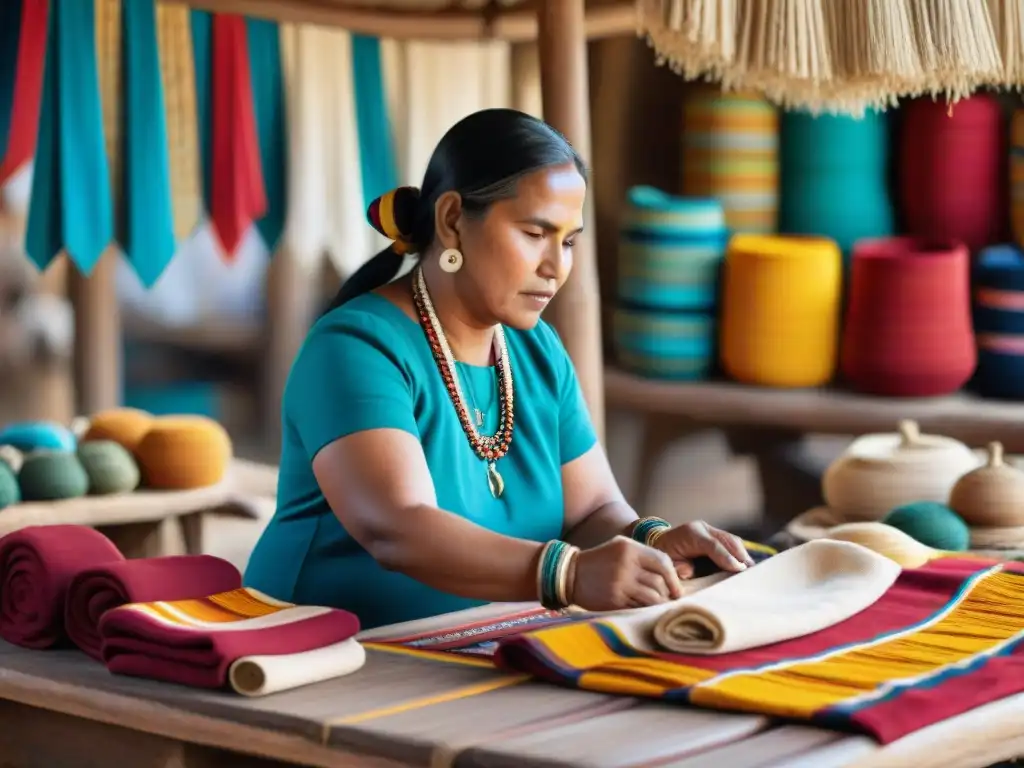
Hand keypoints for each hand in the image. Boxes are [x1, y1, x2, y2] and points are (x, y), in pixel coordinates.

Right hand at [567, 535, 683, 611]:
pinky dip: (644, 610)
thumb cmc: (601, 561)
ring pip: (652, 598)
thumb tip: (673, 574)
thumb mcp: (620, 547)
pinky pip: (639, 608)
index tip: (676, 589)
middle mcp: (626, 564)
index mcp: (629, 549)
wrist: (571, 574)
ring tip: (657, 607)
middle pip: (659, 582)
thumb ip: (644, 555)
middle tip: (668, 601)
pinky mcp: (614, 600)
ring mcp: (620, 584)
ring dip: (658, 604)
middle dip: (667, 594)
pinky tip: (641, 610)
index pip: (663, 562)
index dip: (673, 578)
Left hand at [651, 521, 754, 578]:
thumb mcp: (667, 564)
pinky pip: (730, 542)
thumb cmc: (664, 557)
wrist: (660, 543)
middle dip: (740, 555)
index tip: (739, 569)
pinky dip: (739, 553)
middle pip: (727, 539)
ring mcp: (709, 529)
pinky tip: (745, 565)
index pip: (712, 545)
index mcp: (689, 534)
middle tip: (751, 572)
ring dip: (742, 555)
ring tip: (751, 570)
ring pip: (732, 540)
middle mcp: (701, 528)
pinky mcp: (714, 534)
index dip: (726, 557)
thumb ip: (679, 568)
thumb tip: (690, 571)